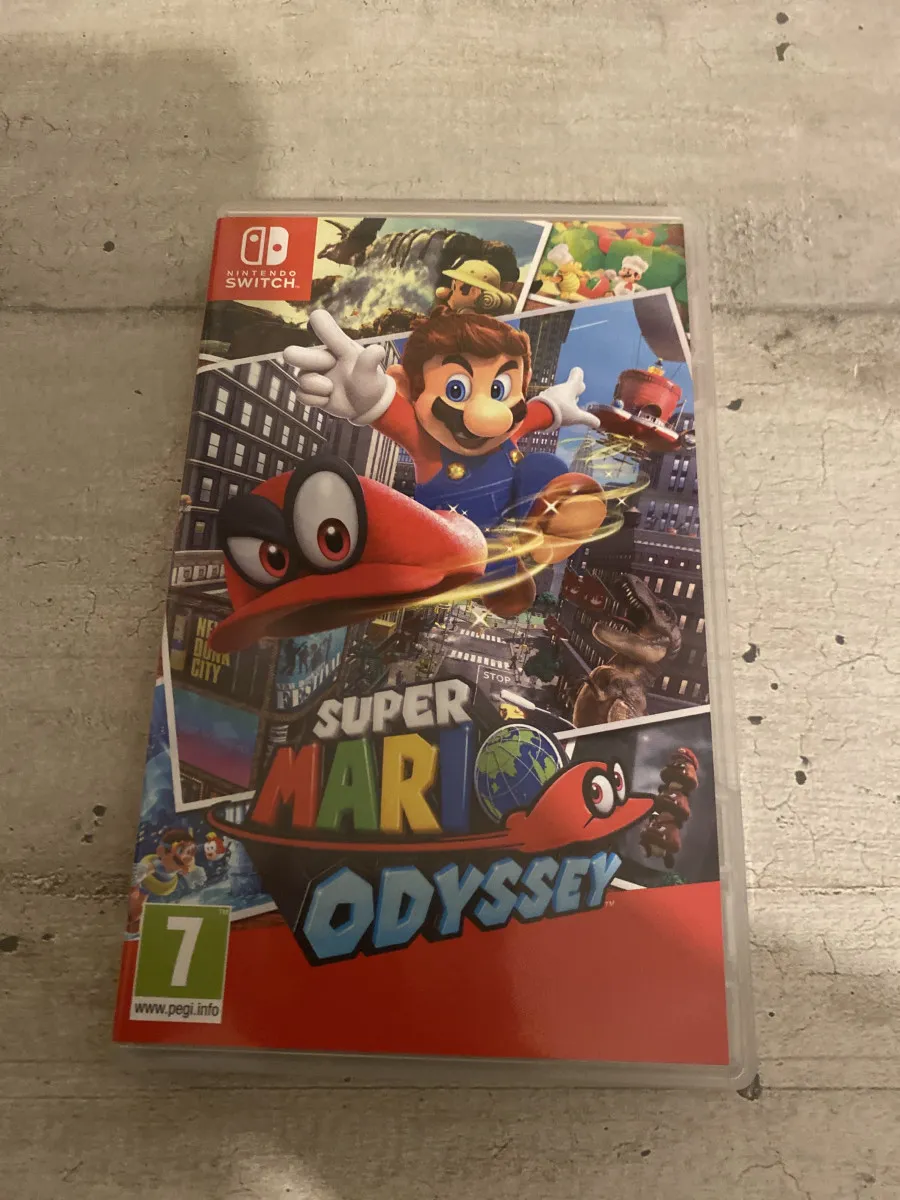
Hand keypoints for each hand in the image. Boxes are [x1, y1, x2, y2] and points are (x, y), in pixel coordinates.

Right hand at [282, 309, 394, 425]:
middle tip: (300, 357)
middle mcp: (321, 357)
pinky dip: (316, 401)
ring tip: (332, 389)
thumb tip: (378, 350)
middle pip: (296, 353)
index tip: (315, 317)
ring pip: (302, 378)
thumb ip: (369, 361)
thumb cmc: (368, 382)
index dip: (319, 322)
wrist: (365, 405)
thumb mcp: (371, 373)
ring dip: (318, 387)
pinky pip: (302, 396)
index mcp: (337, 346)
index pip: (324, 327)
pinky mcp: (309, 391)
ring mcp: (313, 374)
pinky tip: (327, 399)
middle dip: (300, 357)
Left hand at [537, 367, 599, 430]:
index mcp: (571, 388)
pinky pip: (551, 399)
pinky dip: (555, 403)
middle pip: (569, 386)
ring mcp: (550, 392)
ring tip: (566, 406)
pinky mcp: (543, 399)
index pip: (577, 375)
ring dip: (564, 398)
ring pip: (560, 393)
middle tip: (578, 393)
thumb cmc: (561, 412)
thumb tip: (598, 423)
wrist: (538, 414)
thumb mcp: (576, 417)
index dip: (579, 375)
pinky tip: (554, 410)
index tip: (579, 375)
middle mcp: (560, 387)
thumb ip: (587, 419)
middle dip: (574, 390)